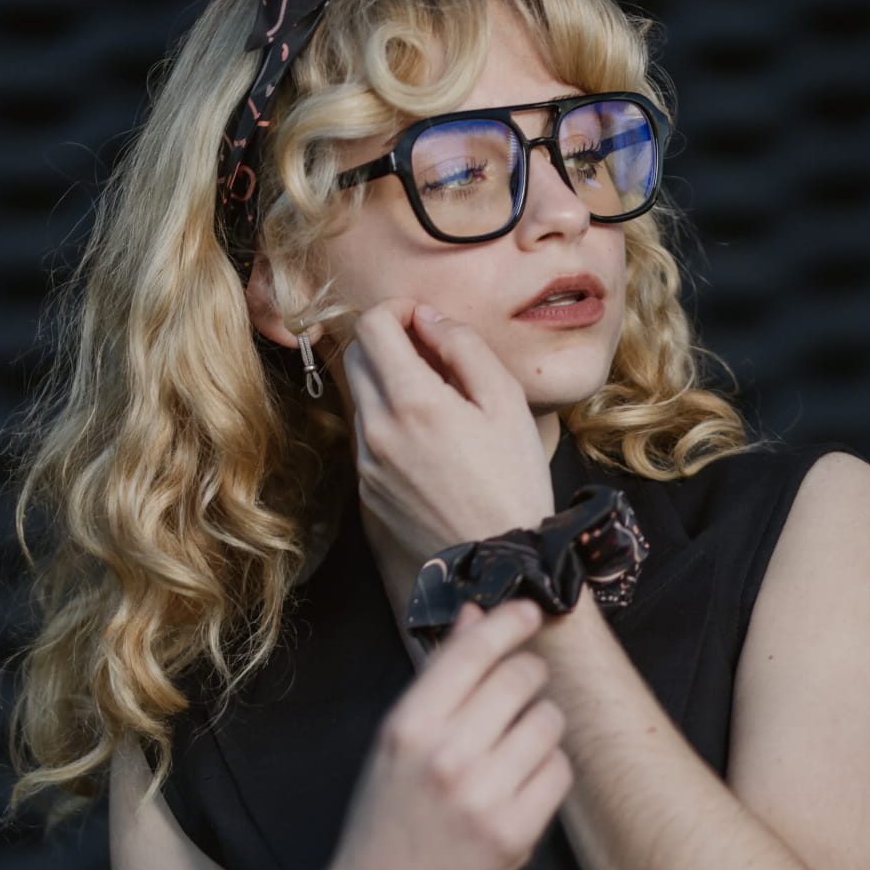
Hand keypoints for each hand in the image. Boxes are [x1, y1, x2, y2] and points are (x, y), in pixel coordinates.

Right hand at [325, 597, 572, 869]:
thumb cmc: (387, 813)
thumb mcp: (398, 740)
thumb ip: (440, 677)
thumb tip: (476, 615)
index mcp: (409, 726)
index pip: (472, 652)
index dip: (508, 621)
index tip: (529, 609)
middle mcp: (447, 756)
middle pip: (521, 679)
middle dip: (527, 676)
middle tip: (518, 692)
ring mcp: (484, 796)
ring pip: (548, 721)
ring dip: (539, 725)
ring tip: (513, 747)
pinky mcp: (516, 832)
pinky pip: (559, 770)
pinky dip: (547, 769)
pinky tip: (520, 782)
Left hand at [341, 301, 556, 574]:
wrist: (496, 561)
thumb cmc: (512, 480)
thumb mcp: (505, 401)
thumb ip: (463, 346)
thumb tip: (429, 318)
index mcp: (412, 400)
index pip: (372, 325)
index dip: (398, 309)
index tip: (424, 320)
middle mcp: (376, 428)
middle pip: (356, 356)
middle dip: (388, 341)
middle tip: (431, 355)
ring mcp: (366, 461)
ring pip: (361, 397)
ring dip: (389, 384)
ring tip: (438, 403)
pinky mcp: (367, 488)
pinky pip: (367, 436)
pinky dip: (389, 422)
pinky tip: (430, 443)